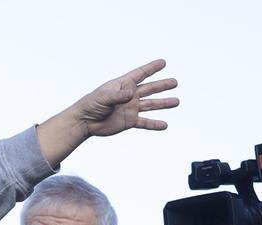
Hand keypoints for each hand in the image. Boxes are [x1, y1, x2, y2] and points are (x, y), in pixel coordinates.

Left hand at [37, 59, 178, 166]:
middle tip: (175, 82)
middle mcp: (130, 95)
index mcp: (123, 85)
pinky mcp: (129, 121)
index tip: (163, 62)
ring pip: (151, 104)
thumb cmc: (91, 104)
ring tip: (176, 101)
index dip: (151, 68)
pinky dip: (154, 124)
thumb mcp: (103, 97)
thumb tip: (131, 94)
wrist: (85, 122)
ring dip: (163, 103)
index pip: (140, 74)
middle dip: (162, 85)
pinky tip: (164, 125)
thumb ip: (118, 95)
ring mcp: (130, 108)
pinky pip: (145, 122)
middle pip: (149, 88)